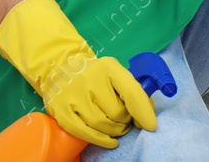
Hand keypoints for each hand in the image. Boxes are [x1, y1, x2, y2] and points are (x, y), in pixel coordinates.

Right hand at [0, 0, 157, 149]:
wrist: (57, 67)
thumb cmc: (93, 73)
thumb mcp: (113, 71)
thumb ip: (130, 88)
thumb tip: (148, 111)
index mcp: (108, 67)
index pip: (131, 91)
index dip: (143, 111)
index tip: (151, 125)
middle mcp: (90, 80)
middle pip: (117, 112)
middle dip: (126, 120)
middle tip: (126, 120)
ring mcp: (74, 96)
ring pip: (103, 124)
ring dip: (115, 131)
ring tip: (118, 128)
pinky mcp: (61, 112)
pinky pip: (85, 133)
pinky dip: (102, 140)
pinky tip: (110, 141)